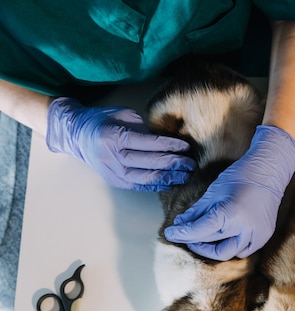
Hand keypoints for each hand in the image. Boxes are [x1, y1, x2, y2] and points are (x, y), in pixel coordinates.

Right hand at [46, 97, 195, 190]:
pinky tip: (172, 183)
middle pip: (149, 163)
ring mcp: (114, 172)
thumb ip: (145, 129)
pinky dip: (158, 185)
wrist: (77, 135)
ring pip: (146, 178)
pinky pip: (140, 186)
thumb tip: (171, 141)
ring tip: (186, 176)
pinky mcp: (116, 181)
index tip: (185, 148)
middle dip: (174, 164)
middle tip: (191, 164)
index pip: (148, 144)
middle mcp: (113, 156)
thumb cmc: (103, 121)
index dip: (169, 146)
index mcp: (115, 136)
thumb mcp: (124, 116)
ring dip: (169, 178)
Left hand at [164, 125, 294, 260]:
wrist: (269, 172)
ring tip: (203, 239)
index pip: (199, 231)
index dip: (182, 234)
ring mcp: (256, 235)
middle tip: (186, 235)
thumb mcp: (213, 192)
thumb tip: (180, 224)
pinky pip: (244, 250)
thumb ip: (196, 211)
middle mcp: (244, 229)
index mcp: (229, 214)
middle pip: (213, 246)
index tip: (170, 233)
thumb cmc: (240, 176)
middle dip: (196, 243)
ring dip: (213, 249)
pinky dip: (231, 247)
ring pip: (229, 253)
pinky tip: (224, 238)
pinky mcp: (264, 236)